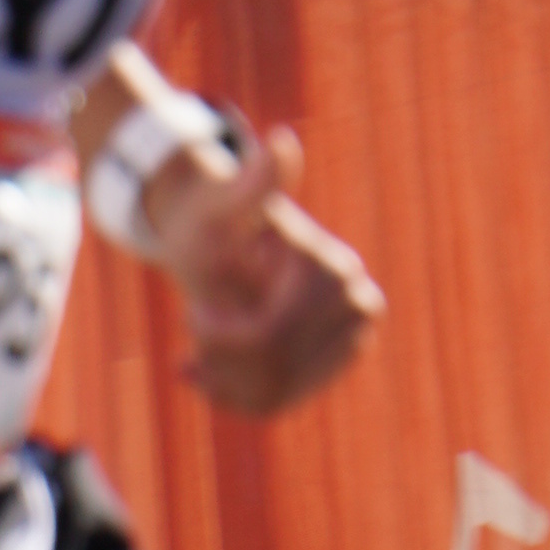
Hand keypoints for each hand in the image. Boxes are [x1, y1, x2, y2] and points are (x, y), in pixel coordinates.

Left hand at [147, 123, 385, 418]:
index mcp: (336, 271)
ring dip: (223, 377)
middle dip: (221, 356)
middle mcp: (359, 307)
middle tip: (194, 326)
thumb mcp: (224, 204)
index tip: (190, 313)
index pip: (269, 336)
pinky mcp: (333, 366)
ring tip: (199, 350)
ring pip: (273, 393)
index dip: (218, 336)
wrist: (221, 240)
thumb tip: (280, 145)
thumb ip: (254, 182)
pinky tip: (203, 373)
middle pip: (274, 369)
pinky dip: (232, 396)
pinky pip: (278, 404)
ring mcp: (352, 340)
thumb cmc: (216, 219)